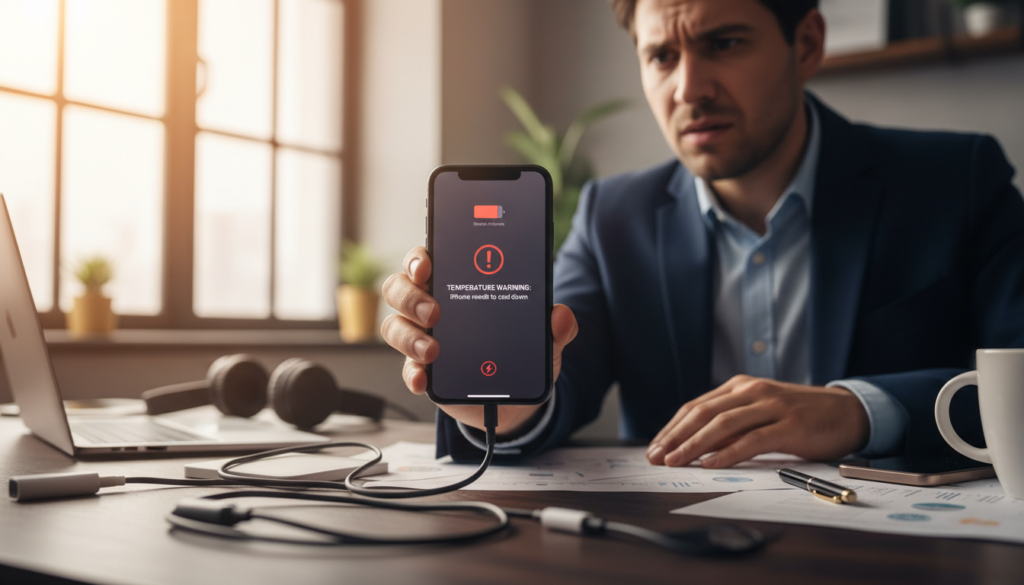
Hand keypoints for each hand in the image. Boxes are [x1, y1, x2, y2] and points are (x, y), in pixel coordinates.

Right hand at [380, 246, 577, 434]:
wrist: (513, 397)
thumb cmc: (517, 352)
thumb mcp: (542, 339)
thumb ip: (555, 326)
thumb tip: (561, 315)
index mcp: (455, 284)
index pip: (425, 260)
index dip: (418, 258)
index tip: (427, 264)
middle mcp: (430, 306)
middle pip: (399, 289)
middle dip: (410, 296)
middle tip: (435, 310)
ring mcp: (422, 338)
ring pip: (395, 327)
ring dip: (410, 336)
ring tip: (433, 350)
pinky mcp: (423, 371)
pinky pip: (407, 369)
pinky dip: (412, 373)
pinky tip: (423, 378)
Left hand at [645, 376, 868, 467]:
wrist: (848, 412)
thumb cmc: (800, 417)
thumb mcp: (760, 413)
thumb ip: (732, 424)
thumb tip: (696, 447)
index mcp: (740, 386)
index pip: (695, 407)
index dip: (672, 428)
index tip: (654, 448)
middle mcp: (752, 391)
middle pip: (703, 413)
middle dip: (675, 437)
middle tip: (656, 457)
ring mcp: (771, 406)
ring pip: (723, 424)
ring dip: (694, 445)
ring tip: (675, 461)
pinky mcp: (789, 425)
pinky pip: (753, 439)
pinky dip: (729, 452)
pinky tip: (711, 464)